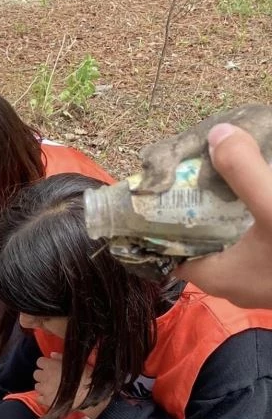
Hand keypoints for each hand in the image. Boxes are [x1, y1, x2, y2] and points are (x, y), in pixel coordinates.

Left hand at [34, 353, 91, 409]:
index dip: (46, 364)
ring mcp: (44, 389)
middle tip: (51, 378)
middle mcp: (44, 376)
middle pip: (37, 374)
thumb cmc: (84, 375)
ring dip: (43, 386)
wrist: (88, 393)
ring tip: (52, 388)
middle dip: (43, 375)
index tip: (50, 367)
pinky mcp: (47, 401)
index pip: (40, 362)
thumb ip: (60, 357)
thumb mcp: (75, 362)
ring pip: (37, 386)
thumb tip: (51, 355)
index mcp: (50, 365)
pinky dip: (43, 398)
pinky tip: (51, 397)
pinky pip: (39, 398)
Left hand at [175, 123, 271, 308]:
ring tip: (223, 183)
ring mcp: (259, 283)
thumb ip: (244, 173)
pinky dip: (251, 226)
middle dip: (196, 214)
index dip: (160, 227)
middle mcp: (232, 285)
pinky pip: (255, 249)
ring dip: (226, 218)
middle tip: (193, 178)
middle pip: (199, 247)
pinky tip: (258, 202)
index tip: (159, 195)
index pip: (169, 254)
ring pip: (230, 247)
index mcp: (215, 276)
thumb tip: (217, 134)